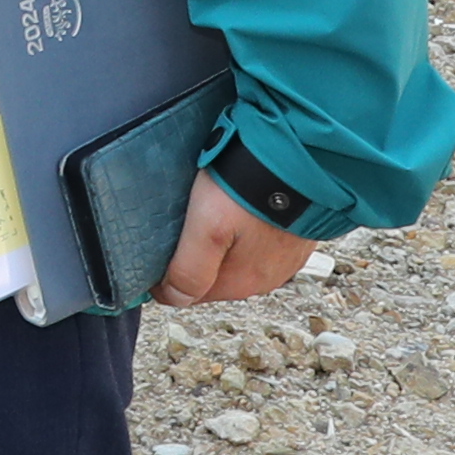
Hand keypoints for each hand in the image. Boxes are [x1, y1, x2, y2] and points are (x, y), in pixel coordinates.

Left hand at [154, 169, 315, 307]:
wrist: (299, 156)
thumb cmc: (249, 190)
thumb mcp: (207, 230)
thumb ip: (190, 269)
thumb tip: (172, 299)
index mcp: (244, 282)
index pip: (193, 293)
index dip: (169, 274)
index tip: (155, 246)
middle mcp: (267, 276)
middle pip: (214, 275)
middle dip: (194, 256)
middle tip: (181, 221)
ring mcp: (284, 256)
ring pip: (235, 256)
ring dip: (218, 239)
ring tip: (208, 209)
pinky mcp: (293, 234)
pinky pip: (256, 238)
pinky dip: (241, 226)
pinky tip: (234, 205)